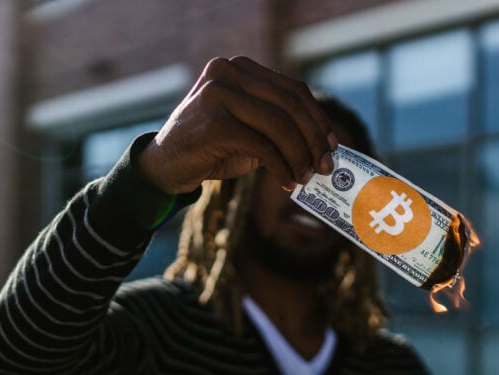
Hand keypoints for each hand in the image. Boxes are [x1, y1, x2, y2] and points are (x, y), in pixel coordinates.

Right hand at [137, 56, 337, 195]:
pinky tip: (287, 182)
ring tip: (305, 177)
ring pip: (279, 126)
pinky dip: (281, 167)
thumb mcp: (248, 130)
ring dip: (299, 156)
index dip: (317, 118)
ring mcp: (218, 95)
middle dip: (313, 139)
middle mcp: (227, 73)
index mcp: (239, 68)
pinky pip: (262, 147)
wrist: (165, 165)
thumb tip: (322, 147)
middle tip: (325, 166)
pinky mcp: (214, 123)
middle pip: (289, 105)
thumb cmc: (211, 148)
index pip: (292, 90)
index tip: (332, 144)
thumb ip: (278, 128)